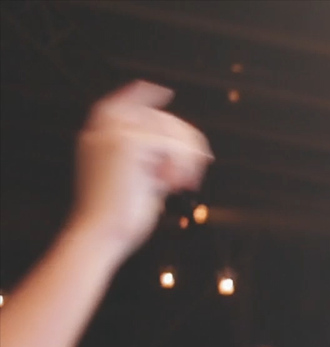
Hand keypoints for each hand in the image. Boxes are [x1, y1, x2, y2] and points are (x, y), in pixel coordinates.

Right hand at [68, 80, 212, 253]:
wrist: (100, 235)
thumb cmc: (119, 219)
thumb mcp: (138, 182)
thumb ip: (151, 161)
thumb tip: (180, 151)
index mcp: (96, 140)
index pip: (119, 104)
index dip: (142, 94)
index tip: (164, 92)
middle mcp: (99, 132)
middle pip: (156, 116)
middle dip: (183, 138)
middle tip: (198, 168)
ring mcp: (111, 134)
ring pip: (167, 127)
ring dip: (186, 154)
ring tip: (182, 183)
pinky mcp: (127, 143)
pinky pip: (171, 142)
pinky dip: (182, 163)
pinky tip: (175, 185)